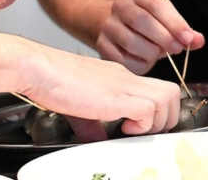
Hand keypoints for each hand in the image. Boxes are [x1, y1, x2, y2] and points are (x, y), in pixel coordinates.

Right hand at [24, 45, 181, 135]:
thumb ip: (93, 123)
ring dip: (157, 122)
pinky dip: (142, 124)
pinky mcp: (116, 96)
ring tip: (134, 130)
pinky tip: (123, 128)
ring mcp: (123, 84)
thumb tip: (98, 139)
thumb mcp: (79, 105)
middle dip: (167, 118)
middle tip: (145, 131)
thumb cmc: (51, 81)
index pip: (156, 90)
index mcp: (119, 77)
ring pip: (167, 98)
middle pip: (171, 92)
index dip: (158, 112)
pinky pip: (148, 109)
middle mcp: (125, 77)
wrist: (37, 67)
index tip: (142, 127)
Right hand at [95, 0, 203, 74]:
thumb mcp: (167, 20)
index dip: (174, 21)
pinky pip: (122, 59)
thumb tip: (198, 40)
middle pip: (141, 20)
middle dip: (163, 37)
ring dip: (150, 53)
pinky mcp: (102, 44)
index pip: (156, 3)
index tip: (188, 38)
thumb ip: (184, 31)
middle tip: (177, 49)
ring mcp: (108, 25)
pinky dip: (138, 64)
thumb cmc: (149, 24)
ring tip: (158, 54)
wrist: (119, 25)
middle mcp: (120, 5)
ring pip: (131, 41)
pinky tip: (145, 61)